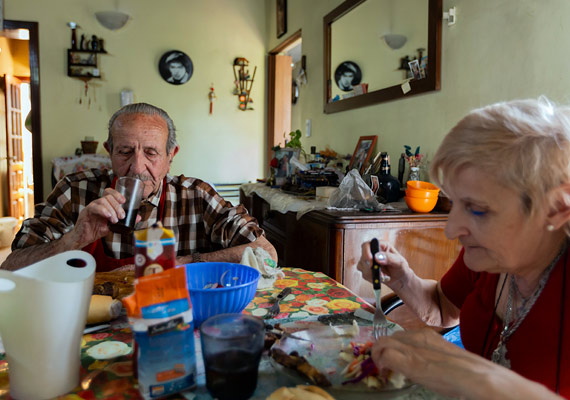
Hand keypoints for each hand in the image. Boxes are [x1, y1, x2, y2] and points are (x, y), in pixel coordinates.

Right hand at [66, 188, 125, 247]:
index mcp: (104, 204)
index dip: (117, 194)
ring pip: (102, 201)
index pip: (109, 193)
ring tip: (115, 220)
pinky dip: (103, 210)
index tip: (124, 201)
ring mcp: (91, 207)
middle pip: (108, 196)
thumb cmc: (96, 230)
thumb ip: (124, 221)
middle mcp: (97, 203)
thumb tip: (138, 217)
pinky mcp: (86, 212)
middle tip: (122, 216)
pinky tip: (108, 216)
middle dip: (117, 206)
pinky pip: (94, 207)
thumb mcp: (113, 226)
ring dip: (112, 209)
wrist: (83, 239)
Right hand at [357, 240, 411, 289]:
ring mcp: (368, 260)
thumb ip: (389, 258)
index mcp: (381, 245)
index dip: (366, 251)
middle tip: (379, 273)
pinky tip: (380, 278)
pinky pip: (364, 274)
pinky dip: (372, 278)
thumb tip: (377, 256)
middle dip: (370, 266)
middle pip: (363, 255)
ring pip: (362, 266)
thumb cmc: (401, 267)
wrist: (400, 279)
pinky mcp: (366, 269)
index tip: (371, 260)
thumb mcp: (399, 262)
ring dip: (372, 273)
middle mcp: (373, 251)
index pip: (368, 244)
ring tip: (383, 276)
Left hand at [370, 329, 495, 398]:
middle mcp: (416, 337)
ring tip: (380, 368)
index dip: (392, 346)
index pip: (400, 335)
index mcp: (426, 335)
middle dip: (381, 349)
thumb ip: (431, 355)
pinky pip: (385, 356)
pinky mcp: (409, 362)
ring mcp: (412, 349)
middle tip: (382, 363)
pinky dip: (380, 362)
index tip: (390, 356)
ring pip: (383, 343)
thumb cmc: (467, 370)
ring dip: (377, 355)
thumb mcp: (445, 356)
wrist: (474, 375)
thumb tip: (425, 365)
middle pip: (388, 337)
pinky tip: (384, 372)